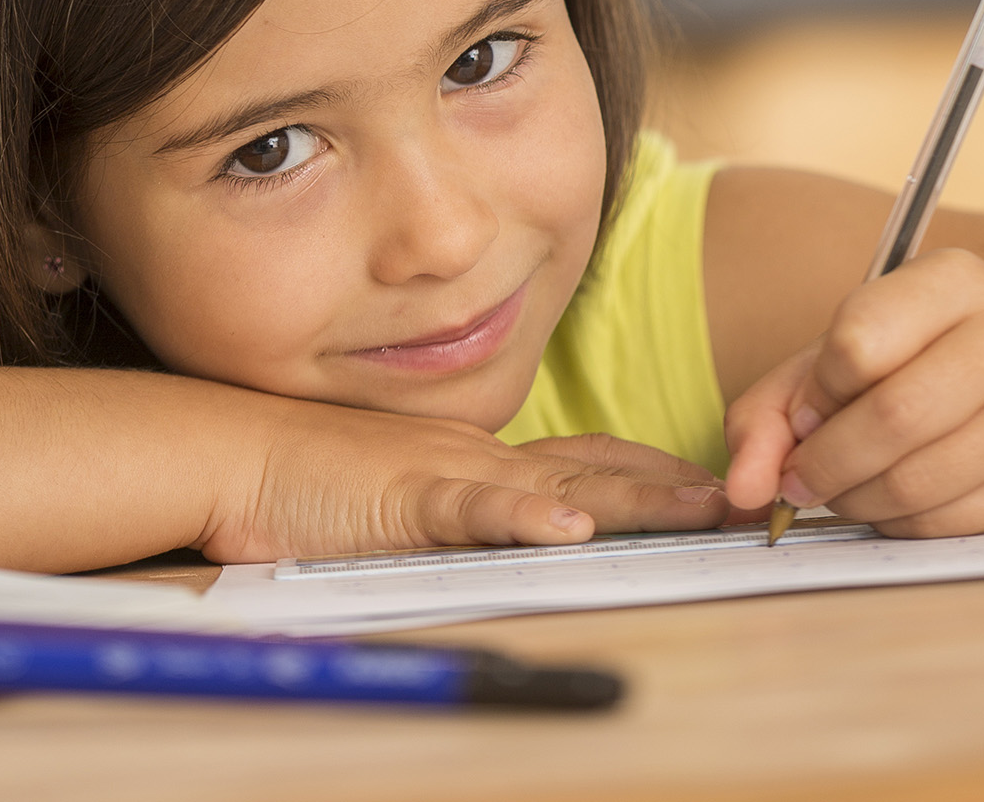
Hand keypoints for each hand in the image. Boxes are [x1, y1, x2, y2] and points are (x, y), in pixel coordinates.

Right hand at [194, 395, 729, 562]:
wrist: (236, 450)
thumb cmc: (311, 477)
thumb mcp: (403, 493)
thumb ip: (458, 511)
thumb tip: (514, 532)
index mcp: (481, 458)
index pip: (587, 458)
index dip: (653, 471)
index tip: (711, 483)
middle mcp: (480, 458)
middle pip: (598, 468)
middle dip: (676, 485)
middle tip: (747, 496)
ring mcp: (448, 474)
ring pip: (561, 485)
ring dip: (637, 498)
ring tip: (703, 508)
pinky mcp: (405, 499)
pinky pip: (475, 509)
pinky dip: (525, 517)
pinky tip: (569, 527)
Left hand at [723, 248, 983, 537]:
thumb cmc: (911, 362)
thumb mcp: (836, 356)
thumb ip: (770, 411)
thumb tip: (744, 489)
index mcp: (955, 281)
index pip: (860, 339)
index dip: (814, 393)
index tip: (804, 413)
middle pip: (894, 416)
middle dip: (823, 461)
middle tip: (798, 478)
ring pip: (916, 481)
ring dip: (853, 499)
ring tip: (840, 487)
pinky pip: (944, 524)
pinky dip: (893, 523)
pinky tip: (886, 500)